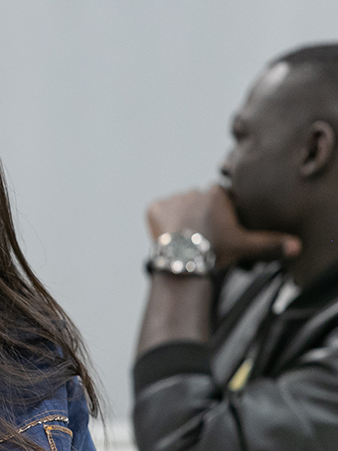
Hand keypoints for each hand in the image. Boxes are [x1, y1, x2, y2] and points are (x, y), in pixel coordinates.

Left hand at [146, 185, 300, 268]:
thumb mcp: (245, 245)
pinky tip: (171, 237)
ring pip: (178, 209)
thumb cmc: (215, 250)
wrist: (184, 260)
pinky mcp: (154, 208)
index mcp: (216, 193)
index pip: (219, 202)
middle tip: (201, 240)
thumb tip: (296, 246)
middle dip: (200, 219)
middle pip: (198, 205)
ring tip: (186, 240)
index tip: (217, 233)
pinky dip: (162, 223)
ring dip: (181, 221)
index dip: (219, 219)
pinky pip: (158, 213)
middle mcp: (194, 190)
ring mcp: (172, 199)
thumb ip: (270, 243)